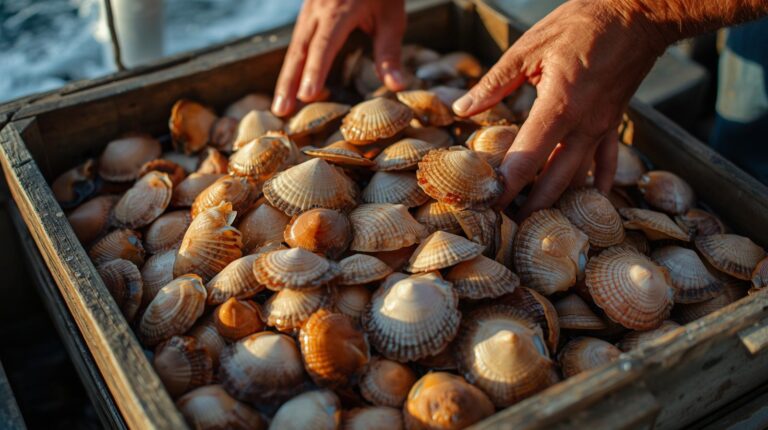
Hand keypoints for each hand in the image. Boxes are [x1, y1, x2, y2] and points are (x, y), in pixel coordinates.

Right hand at [272, 0, 406, 115]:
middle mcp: (317, 10)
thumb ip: (389, 52)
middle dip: (288, 82)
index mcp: (338, 10)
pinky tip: (290, 86)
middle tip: (281, 112)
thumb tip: (396, 87)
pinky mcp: (307, 13)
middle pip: (299, 50)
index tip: (307, 96)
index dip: (315, 71)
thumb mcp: (391, 17)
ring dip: (286, 78)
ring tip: (280, 106)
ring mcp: (308, 10)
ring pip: (294, 48)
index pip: (323, 45)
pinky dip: (293, 66)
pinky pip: (297, 42)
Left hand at [451, 0, 667, 219]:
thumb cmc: (582, 24)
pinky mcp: (614, 124)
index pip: (526, 159)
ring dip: (557, 202)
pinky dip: (596, 185)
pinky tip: (589, 203)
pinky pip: (607, 163)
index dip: (505, 187)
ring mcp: (602, 128)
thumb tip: (462, 108)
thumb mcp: (530, 46)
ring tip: (534, 223)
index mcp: (558, 106)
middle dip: (529, 207)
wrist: (640, 12)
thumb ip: (495, 82)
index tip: (486, 207)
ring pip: (578, 178)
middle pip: (553, 181)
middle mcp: (583, 126)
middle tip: (506, 227)